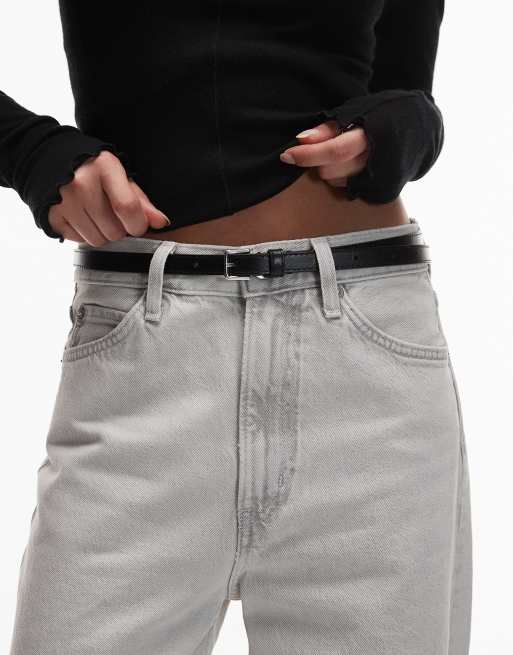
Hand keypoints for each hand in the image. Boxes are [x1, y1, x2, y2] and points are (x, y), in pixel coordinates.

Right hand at [48, 150, 170, 244]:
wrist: (52, 160)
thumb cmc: (95, 170)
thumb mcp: (121, 178)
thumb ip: (142, 202)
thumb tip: (162, 222)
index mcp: (104, 168)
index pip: (128, 209)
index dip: (138, 224)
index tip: (137, 223)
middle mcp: (80, 183)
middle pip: (114, 231)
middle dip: (119, 229)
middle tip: (111, 213)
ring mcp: (63, 200)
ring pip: (97, 241)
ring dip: (102, 234)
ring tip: (97, 215)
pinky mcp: (50, 214)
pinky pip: (78, 241)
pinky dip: (84, 234)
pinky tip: (81, 217)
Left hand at [279, 120, 368, 187]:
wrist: (411, 129)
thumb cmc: (377, 117)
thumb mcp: (354, 112)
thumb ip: (328, 129)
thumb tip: (301, 139)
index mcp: (370, 136)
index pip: (334, 151)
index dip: (308, 154)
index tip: (287, 155)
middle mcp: (375, 160)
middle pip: (330, 171)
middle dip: (317, 161)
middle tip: (318, 148)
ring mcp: (376, 178)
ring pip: (336, 181)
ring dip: (328, 170)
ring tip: (337, 154)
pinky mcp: (375, 190)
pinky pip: (346, 189)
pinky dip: (339, 177)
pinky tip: (346, 165)